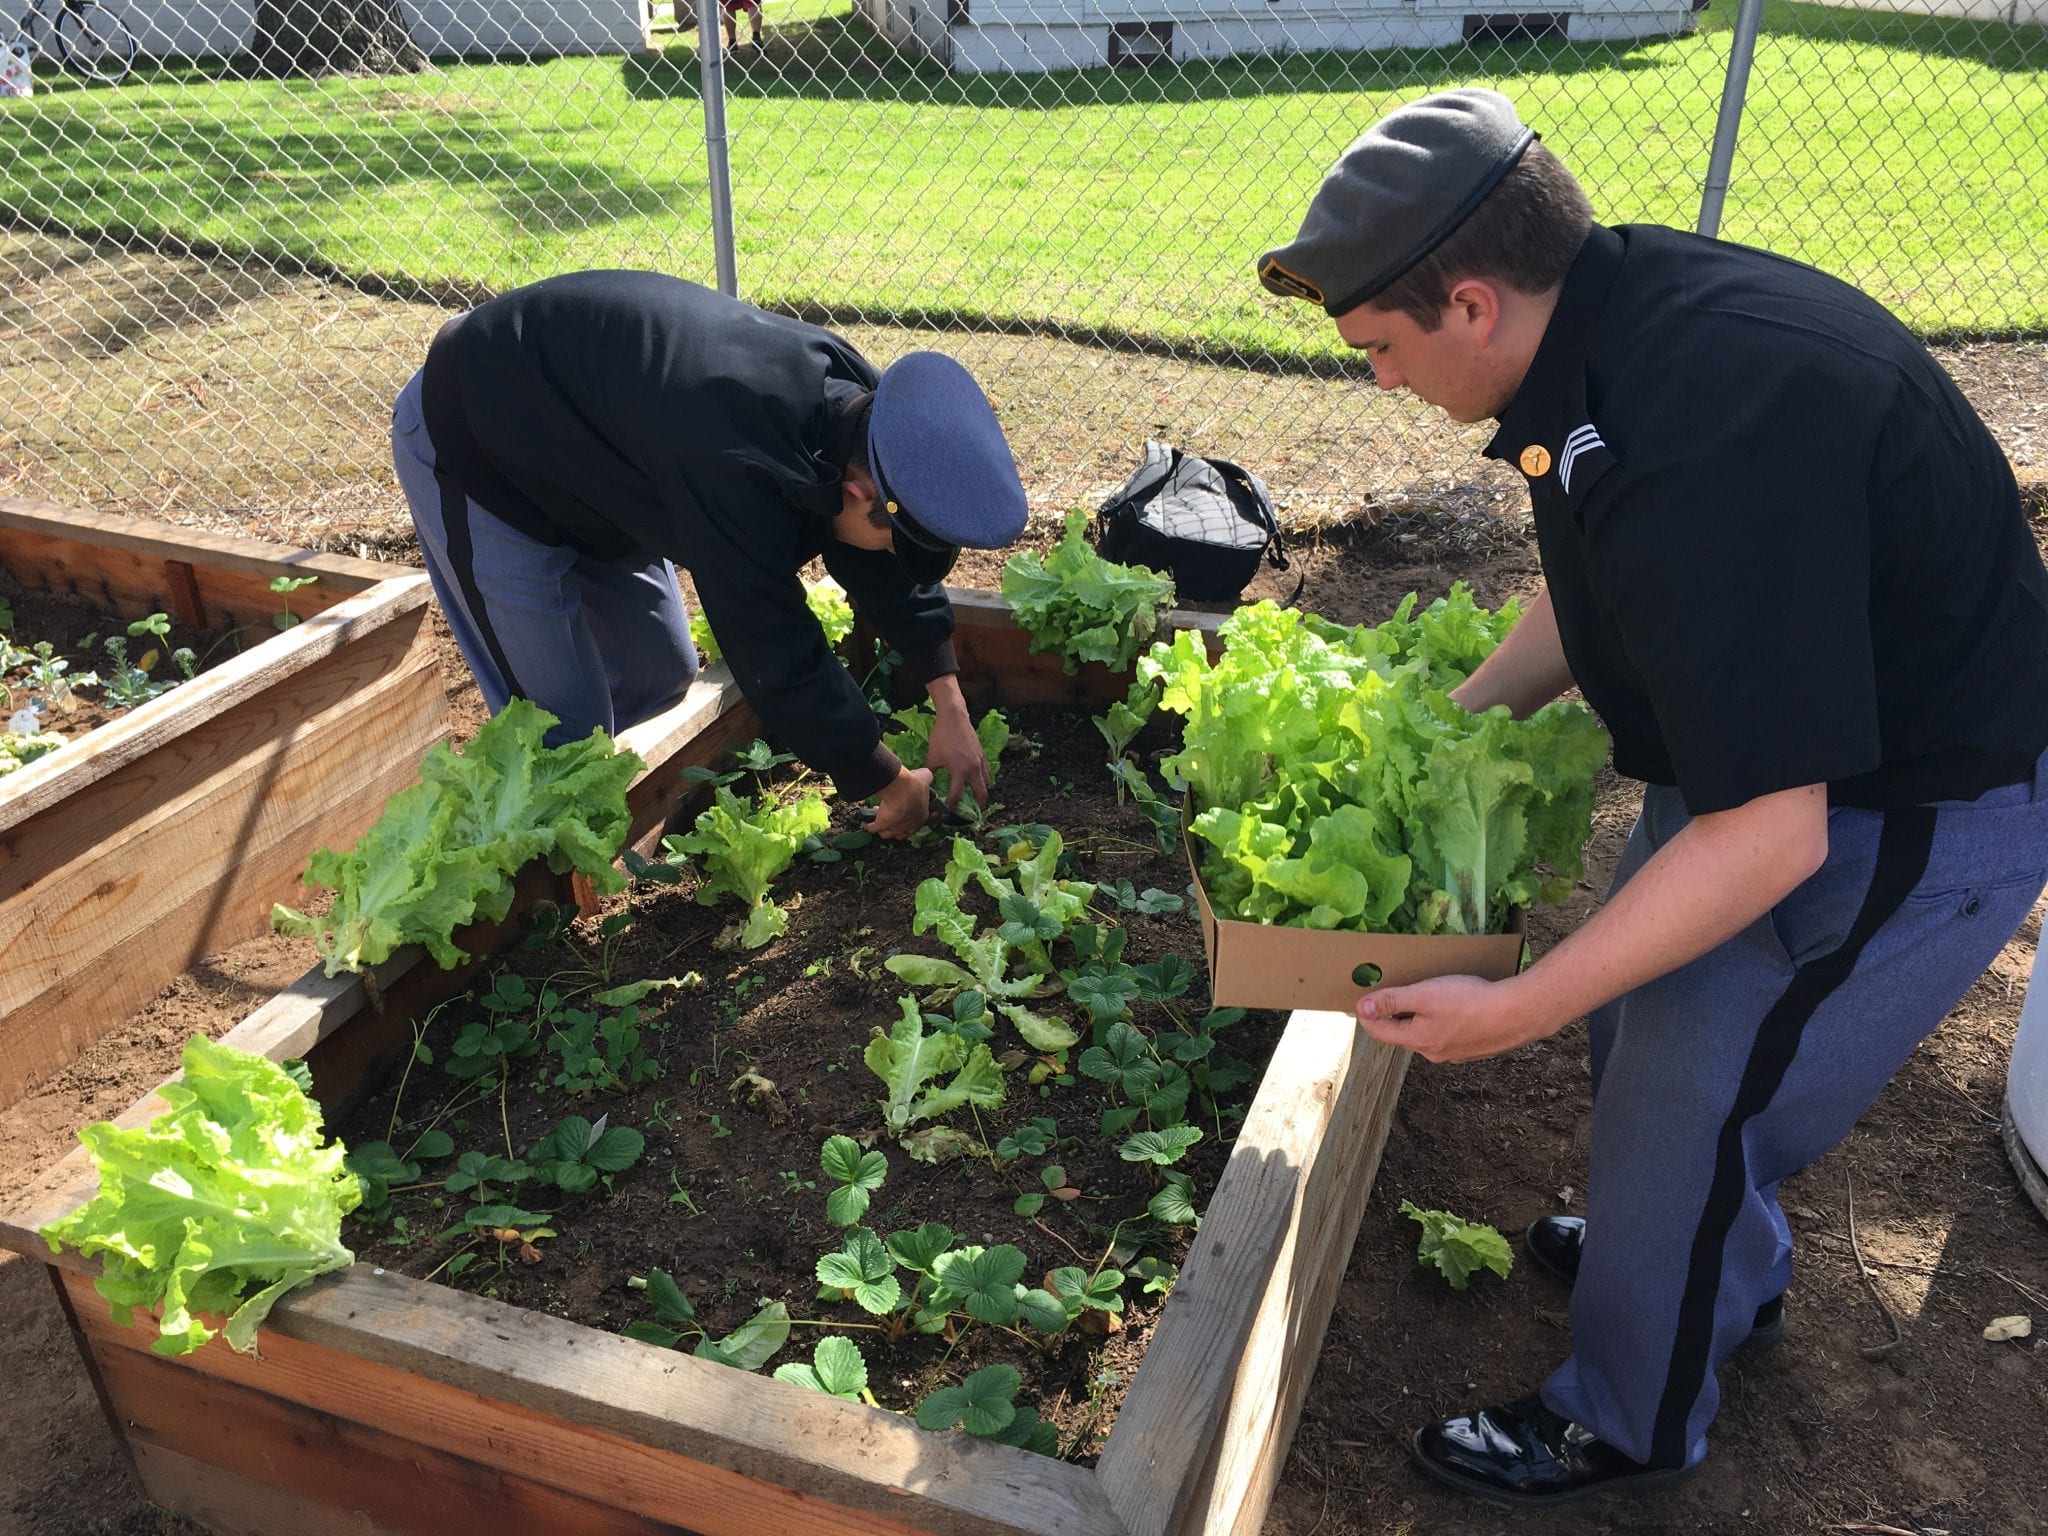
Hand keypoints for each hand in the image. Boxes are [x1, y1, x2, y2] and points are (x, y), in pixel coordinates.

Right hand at [869, 765, 933, 839]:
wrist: (900, 789)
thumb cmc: (914, 785)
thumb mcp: (924, 778)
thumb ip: (926, 778)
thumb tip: (926, 775)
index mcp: (920, 817)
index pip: (915, 823)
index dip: (908, 818)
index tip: (902, 811)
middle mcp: (908, 827)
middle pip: (901, 833)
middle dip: (895, 827)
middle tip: (891, 817)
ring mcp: (894, 828)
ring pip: (887, 834)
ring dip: (882, 828)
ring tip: (878, 819)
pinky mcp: (881, 826)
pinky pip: (872, 829)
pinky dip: (869, 826)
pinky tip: (866, 821)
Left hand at [922, 696, 989, 812]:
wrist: (954, 718)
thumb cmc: (942, 736)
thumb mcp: (933, 756)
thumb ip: (929, 771)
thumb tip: (924, 782)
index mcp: (960, 771)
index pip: (957, 795)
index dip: (952, 805)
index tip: (948, 811)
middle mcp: (973, 769)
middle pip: (981, 792)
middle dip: (979, 804)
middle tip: (977, 812)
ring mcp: (980, 761)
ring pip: (987, 781)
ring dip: (984, 791)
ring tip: (981, 798)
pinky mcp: (982, 754)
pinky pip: (987, 771)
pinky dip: (986, 778)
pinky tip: (982, 780)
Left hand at [1354, 974, 1560, 1063]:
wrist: (1518, 1014)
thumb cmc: (1470, 1002)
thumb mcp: (1424, 995)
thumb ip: (1393, 1001)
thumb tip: (1363, 1008)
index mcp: (1418, 1041)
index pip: (1381, 1033)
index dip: (1369, 1015)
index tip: (1362, 999)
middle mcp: (1434, 1053)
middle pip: (1405, 1033)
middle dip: (1396, 1015)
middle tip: (1394, 992)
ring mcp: (1456, 1053)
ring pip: (1429, 1034)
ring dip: (1422, 1017)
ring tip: (1427, 995)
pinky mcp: (1475, 1047)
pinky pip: (1450, 1034)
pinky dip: (1445, 1020)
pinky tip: (1456, 1006)